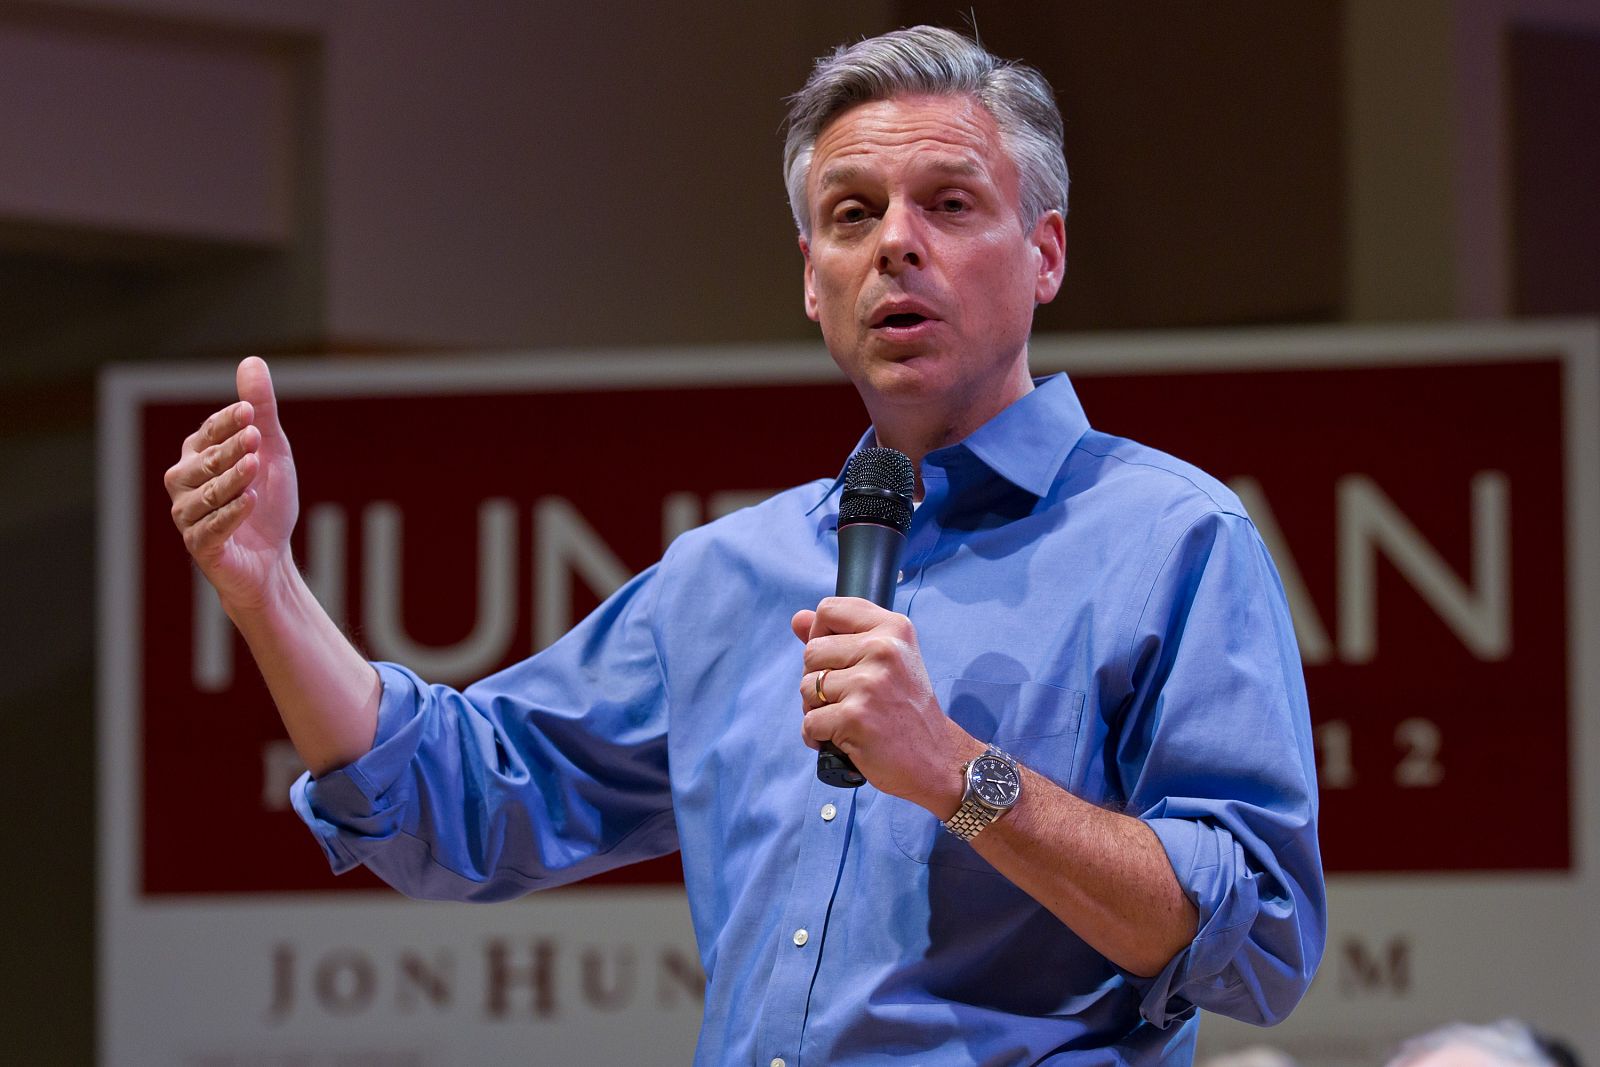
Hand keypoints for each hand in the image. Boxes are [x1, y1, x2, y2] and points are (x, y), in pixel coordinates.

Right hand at [163, 356, 298, 611]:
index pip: (207, 432)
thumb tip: (251, 360)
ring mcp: (187, 515)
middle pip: (206, 461)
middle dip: (232, 449)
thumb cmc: (267, 502)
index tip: (249, 411)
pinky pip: (210, 528)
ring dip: (231, 480)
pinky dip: (230, 514)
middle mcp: (184, 482)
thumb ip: (261, 409)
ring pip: (206, 494)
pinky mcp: (198, 545)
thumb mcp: (272, 451)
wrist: (271, 559)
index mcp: (198, 455)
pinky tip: (250, 501)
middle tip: (257, 437)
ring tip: (255, 467)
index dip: (227, 422)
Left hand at [791, 597, 982, 814]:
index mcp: (892, 628)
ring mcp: (869, 683)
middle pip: (811, 652)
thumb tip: (798, 619)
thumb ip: (841, 637)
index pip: (829, 610)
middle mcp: (883, 649)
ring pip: (807, 687)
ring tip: (848, 719)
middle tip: (848, 698)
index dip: (820, 635)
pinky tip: (842, 740)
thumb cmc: (906, 709)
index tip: (836, 659)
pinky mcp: (855, 717)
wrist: (937, 758)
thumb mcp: (886, 661)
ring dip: (817, 709)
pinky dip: (818, 737)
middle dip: (818, 680)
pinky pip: (809, 722)